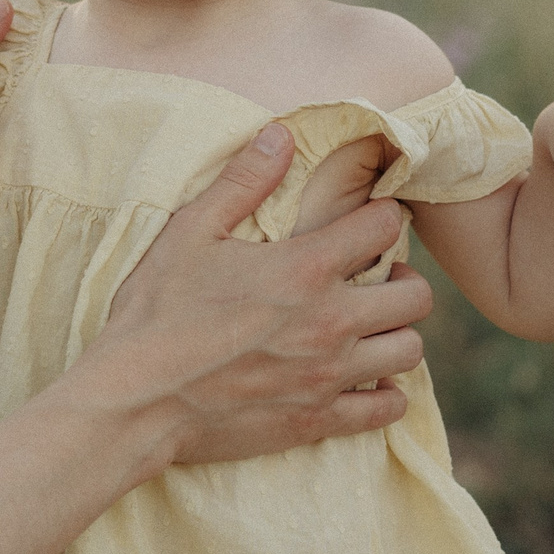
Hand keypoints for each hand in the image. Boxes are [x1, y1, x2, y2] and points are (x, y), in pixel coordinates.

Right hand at [72, 124, 432, 470]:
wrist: (136, 400)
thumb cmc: (156, 312)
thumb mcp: (189, 233)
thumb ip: (241, 182)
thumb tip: (280, 134)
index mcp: (304, 268)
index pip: (384, 227)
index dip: (381, 218)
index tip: (367, 222)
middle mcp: (331, 321)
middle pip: (417, 296)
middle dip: (402, 280)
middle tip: (372, 280)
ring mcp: (329, 375)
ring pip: (409, 351)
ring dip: (394, 335)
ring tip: (366, 329)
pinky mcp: (318, 419)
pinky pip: (387, 409)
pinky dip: (383, 394)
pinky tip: (361, 380)